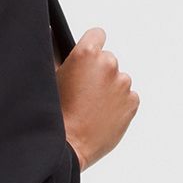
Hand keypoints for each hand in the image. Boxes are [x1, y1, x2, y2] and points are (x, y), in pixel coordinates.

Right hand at [55, 26, 138, 170]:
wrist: (69, 147)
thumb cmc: (56, 115)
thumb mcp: (50, 80)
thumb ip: (55, 55)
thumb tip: (53, 36)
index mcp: (87, 54)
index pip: (97, 35)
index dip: (91, 47)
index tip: (87, 60)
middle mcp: (108, 64)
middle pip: (107, 60)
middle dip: (98, 73)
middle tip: (84, 93)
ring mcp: (123, 84)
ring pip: (118, 80)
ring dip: (109, 89)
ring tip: (93, 108)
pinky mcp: (132, 102)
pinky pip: (128, 97)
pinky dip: (119, 104)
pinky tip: (103, 115)